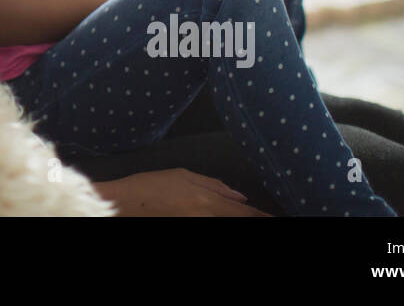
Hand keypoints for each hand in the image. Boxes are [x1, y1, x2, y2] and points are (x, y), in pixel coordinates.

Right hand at [92, 169, 272, 216]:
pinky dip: (218, 219)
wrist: (124, 204)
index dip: (265, 217)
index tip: (279, 218)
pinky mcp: (187, 229)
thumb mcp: (184, 175)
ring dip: (236, 218)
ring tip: (243, 214)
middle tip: (271, 217)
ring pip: (226, 223)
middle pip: (240, 221)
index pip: (247, 213)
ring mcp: (197, 226)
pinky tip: (220, 214)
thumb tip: (240, 196)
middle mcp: (207, 218)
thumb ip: (215, 185)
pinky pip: (210, 225)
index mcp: (208, 201)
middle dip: (254, 218)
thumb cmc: (150, 186)